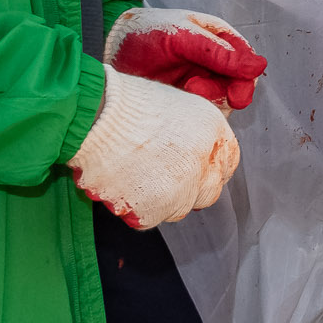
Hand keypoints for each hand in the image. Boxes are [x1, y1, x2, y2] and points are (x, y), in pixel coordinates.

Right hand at [69, 67, 241, 229]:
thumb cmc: (125, 104)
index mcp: (212, 130)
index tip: (198, 172)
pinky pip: (147, 219)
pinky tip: (120, 186)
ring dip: (161, 200)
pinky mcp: (153, 210)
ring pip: (177, 209)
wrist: (94, 117)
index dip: (210, 168)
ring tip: (133, 176)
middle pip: (208, 192)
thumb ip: (193, 132)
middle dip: (190, 189)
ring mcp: (180, 190)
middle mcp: (203, 162)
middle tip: (161, 178)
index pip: (228, 162)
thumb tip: (193, 149)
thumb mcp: (175, 104)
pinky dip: (134, 208)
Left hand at [104, 7, 269, 109]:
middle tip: (198, 91)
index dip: (246, 79)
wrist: (109, 48)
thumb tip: (259, 67)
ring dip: (206, 98)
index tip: (237, 94)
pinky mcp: (184, 98)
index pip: (246, 62)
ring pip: (220, 99)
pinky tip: (178, 100)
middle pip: (237, 84)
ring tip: (184, 89)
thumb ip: (217, 52)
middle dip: (224, 92)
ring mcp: (200, 80)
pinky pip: (200, 109)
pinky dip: (193, 108)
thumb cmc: (145, 32)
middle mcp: (213, 61)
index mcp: (218, 38)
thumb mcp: (181, 36)